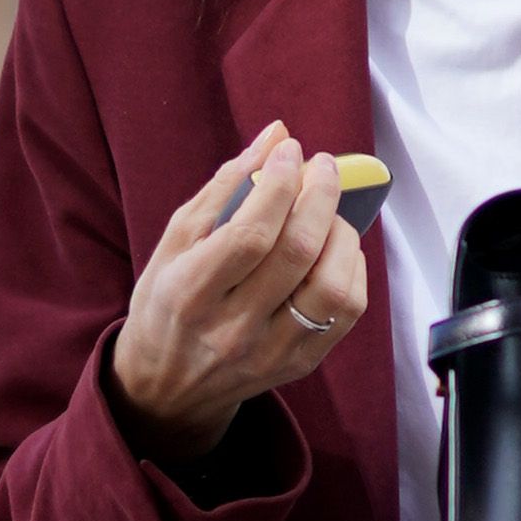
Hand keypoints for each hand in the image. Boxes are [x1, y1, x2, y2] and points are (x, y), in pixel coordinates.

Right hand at [111, 122, 370, 458]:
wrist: (170, 385)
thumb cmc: (169, 300)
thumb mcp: (176, 240)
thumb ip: (225, 186)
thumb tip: (276, 135)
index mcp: (191, 292)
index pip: (250, 233)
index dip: (279, 184)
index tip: (289, 153)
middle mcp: (232, 328)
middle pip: (297, 253)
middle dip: (320, 195)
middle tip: (322, 168)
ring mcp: (270, 352)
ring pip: (332, 286)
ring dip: (341, 234)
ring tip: (329, 213)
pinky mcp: (300, 365)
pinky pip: (347, 311)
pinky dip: (351, 268)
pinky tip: (334, 249)